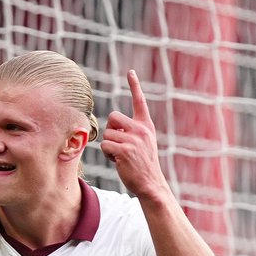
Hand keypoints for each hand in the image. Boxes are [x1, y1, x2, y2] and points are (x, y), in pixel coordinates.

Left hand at [101, 70, 169, 199]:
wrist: (150, 183)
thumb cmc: (143, 164)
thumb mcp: (143, 143)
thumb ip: (132, 131)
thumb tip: (112, 126)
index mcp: (146, 125)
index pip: (139, 101)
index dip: (135, 85)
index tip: (131, 72)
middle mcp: (141, 129)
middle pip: (113, 117)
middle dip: (110, 130)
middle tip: (118, 143)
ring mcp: (133, 140)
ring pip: (107, 134)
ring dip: (109, 146)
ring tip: (120, 155)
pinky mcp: (124, 151)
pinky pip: (105, 146)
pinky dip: (107, 154)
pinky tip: (117, 161)